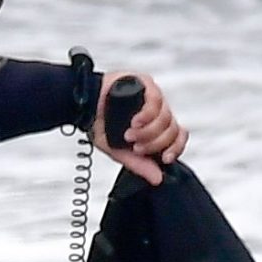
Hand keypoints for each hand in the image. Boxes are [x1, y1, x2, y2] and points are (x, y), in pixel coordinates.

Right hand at [95, 70, 186, 186]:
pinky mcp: (145, 82)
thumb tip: (158, 179)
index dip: (176, 148)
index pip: (177, 135)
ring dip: (149, 131)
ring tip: (130, 135)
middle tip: (136, 147)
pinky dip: (147, 115)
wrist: (83, 107)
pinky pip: (156, 100)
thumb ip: (138, 164)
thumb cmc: (100, 125)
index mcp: (156, 125)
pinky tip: (135, 122)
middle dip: (155, 143)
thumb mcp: (119, 151)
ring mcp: (153, 95)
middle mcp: (158, 110)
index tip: (165, 158)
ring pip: (166, 116)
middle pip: (172, 128)